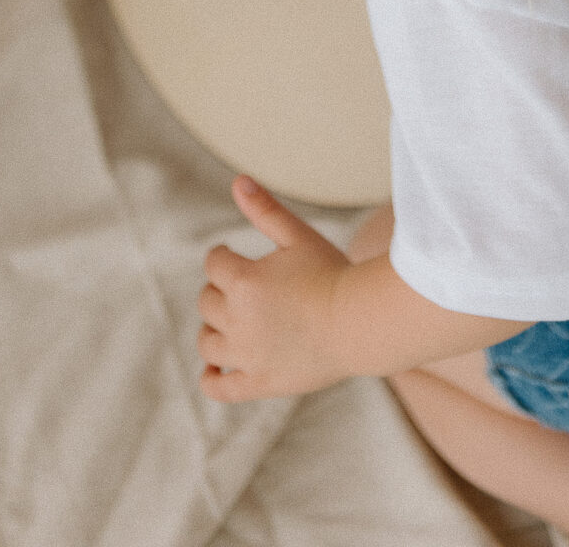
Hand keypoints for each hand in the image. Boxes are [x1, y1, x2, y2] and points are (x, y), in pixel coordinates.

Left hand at [199, 178, 352, 400]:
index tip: (234, 257)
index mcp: (244, 281)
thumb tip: (237, 181)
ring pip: (206, 342)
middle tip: (241, 289)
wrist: (361, 323)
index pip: (214, 263)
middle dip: (220, 291)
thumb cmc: (332, 273)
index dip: (224, 257)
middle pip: (206, 302)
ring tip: (230, 322)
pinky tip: (214, 368)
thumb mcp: (298, 236)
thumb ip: (265, 210)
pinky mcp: (259, 383)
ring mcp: (247, 356)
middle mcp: (238, 320)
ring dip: (212, 329)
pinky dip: (210, 378)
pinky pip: (219, 387)